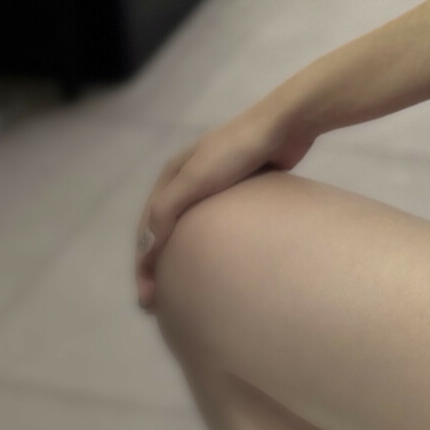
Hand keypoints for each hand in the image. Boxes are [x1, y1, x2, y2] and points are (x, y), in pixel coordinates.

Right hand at [134, 94, 317, 310]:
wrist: (286, 125)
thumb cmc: (237, 152)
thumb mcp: (195, 177)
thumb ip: (167, 210)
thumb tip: (146, 250)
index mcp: (172, 174)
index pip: (147, 227)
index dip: (143, 264)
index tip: (148, 300)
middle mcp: (190, 178)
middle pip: (166, 229)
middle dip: (158, 265)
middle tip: (160, 303)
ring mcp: (217, 183)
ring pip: (193, 229)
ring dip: (184, 257)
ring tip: (186, 291)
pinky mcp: (243, 189)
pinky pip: (220, 226)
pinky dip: (212, 247)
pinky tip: (221, 265)